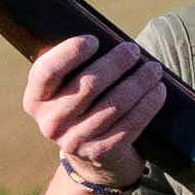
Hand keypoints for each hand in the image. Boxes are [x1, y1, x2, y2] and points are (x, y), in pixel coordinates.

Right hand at [20, 34, 173, 194]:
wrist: (91, 158)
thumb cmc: (82, 105)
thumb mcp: (65, 89)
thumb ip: (74, 67)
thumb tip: (110, 37)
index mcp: (36, 99)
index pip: (47, 71)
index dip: (70, 52)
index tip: (94, 40)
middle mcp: (51, 122)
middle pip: (89, 84)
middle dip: (116, 62)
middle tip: (133, 50)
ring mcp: (76, 140)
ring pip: (116, 103)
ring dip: (140, 81)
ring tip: (153, 68)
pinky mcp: (102, 151)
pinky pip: (131, 122)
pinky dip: (149, 103)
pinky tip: (158, 90)